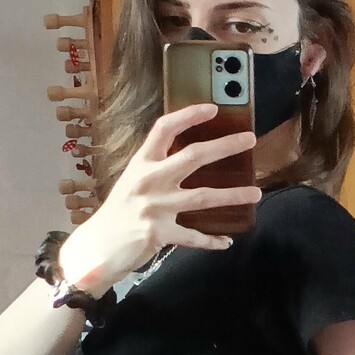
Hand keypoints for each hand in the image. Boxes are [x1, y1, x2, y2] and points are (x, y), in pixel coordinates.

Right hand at [58, 104, 261, 296]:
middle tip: (250, 139)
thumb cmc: (118, 212)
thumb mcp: (132, 182)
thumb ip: (156, 170)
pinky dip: (211, 241)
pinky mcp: (159, 233)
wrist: (97, 246)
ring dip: (233, 195)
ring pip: (203, 197)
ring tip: (257, 193)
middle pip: (193, 156)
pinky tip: (226, 242)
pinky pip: (193, 237)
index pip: (165, 128)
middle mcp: (149, 180)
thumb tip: (189, 159)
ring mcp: (155, 207)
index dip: (189, 115)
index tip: (212, 109)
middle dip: (225, 146)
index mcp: (141, 163)